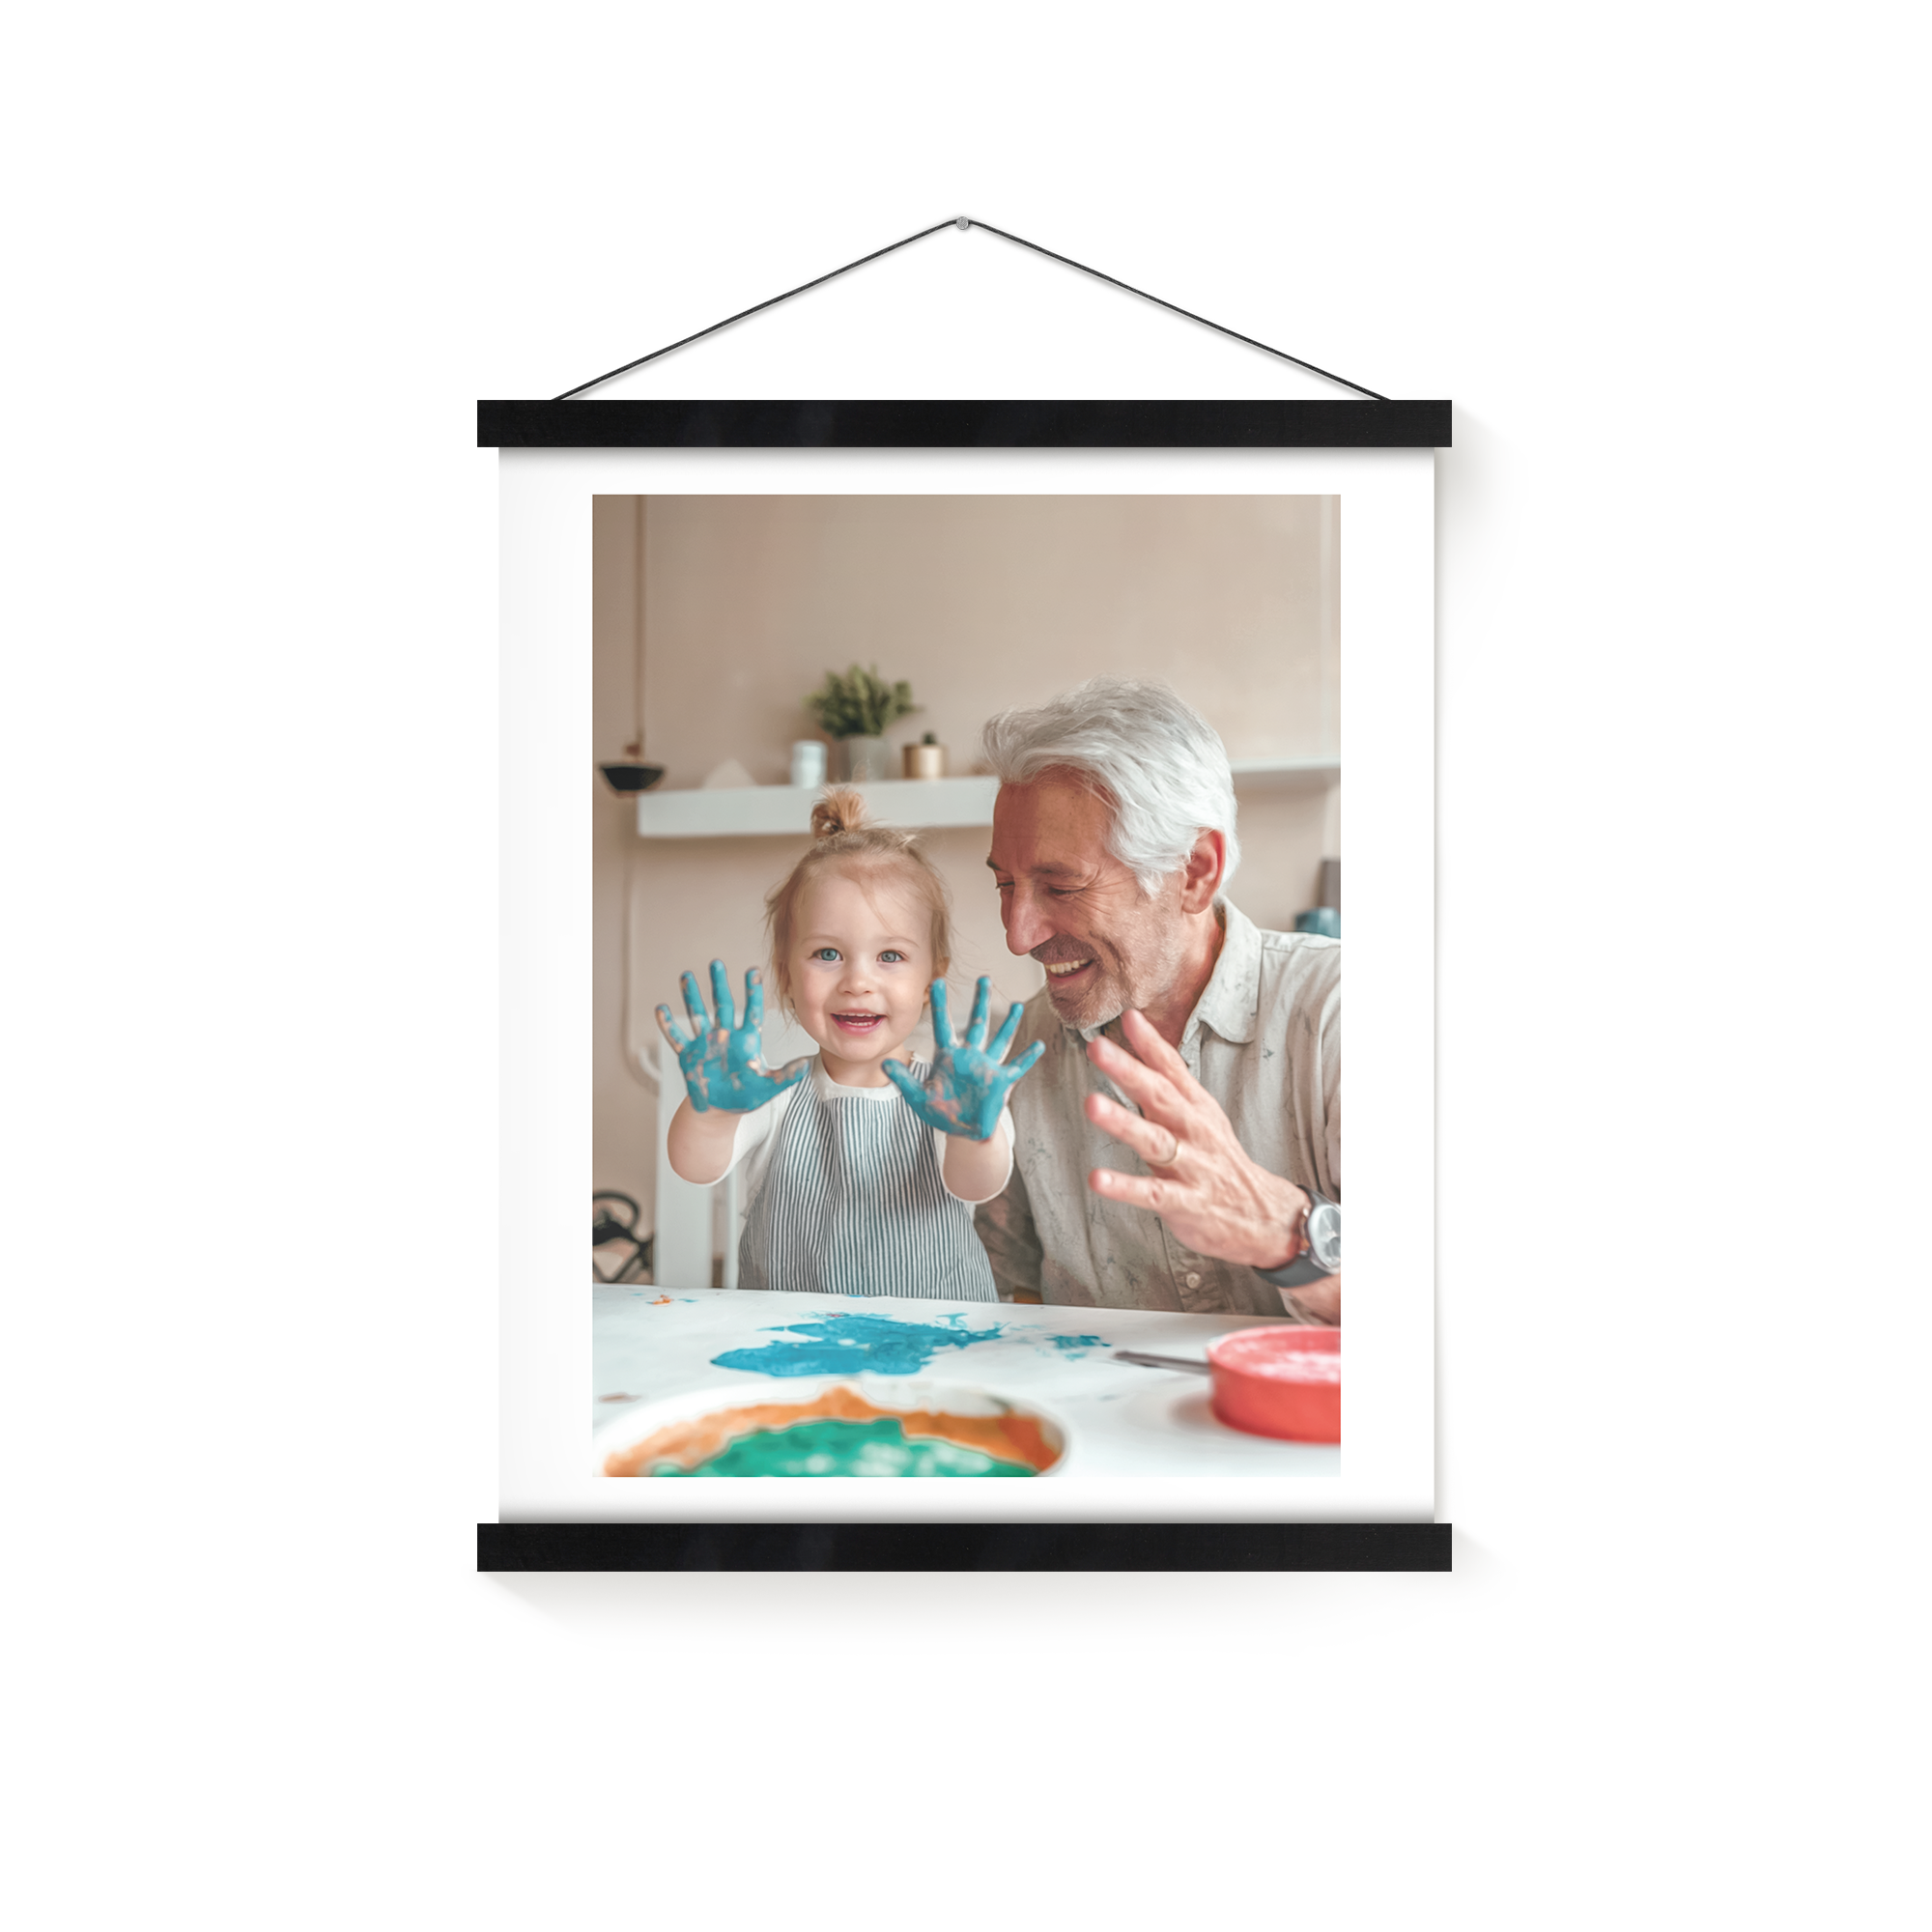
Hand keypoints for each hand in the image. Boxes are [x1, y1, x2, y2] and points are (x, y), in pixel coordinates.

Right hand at [655, 962, 809, 1113]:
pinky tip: (660, 1009)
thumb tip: (806, 1064)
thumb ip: (785, 1075)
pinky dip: (668, 1026)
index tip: (753, 970)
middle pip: (722, 1005)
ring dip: (692, 997)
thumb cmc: (745, 1096)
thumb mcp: (768, 1086)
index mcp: (746, 1040)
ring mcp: (705, 1044)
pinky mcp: (689, 1056)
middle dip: (719, 984)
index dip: (752, 991)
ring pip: (698, 1015)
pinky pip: (677, 1038)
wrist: (720, 1109)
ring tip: (687, 976)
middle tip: (716, 963)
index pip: (751, 1011)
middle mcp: (725, 1036)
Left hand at [884, 977, 1043, 1139]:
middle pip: (976, 1024)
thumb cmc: (941, 1112)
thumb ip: (904, 1080)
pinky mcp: (1001, 1081)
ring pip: (1000, 1040)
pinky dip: (1028, 1058)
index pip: (943, 1025)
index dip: (940, 1004)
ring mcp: (987, 1067)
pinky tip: (1038, 1045)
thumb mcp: (918, 1097)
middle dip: (980, 1002)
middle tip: (984, 978)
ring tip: (1017, 1005)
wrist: (962, 1130)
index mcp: (948, 1057)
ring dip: (1009, 1024)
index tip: (938, 981)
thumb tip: (884, 1064)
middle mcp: (969, 1056)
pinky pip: (1017, 1067)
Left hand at [1083, 1007, 1317, 1272]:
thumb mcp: (1201, 1112)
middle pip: (1160, 1096)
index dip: (1151, 1043)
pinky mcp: (1184, 1202)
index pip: (1173, 1069)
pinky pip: (1151, 1194)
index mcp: (1195, 1107)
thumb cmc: (1218, 1157)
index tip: (1129, 1018)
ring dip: (1123, 1122)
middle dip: (1128, 1071)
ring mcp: (1190, 1166)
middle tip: (1098, 1049)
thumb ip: (1169, 1074)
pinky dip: (1124, 1187)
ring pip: (1154, 1141)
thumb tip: (1137, 1028)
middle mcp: (1193, 1130)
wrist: (1262, 1214)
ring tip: (1092, 1103)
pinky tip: (1098, 1179)